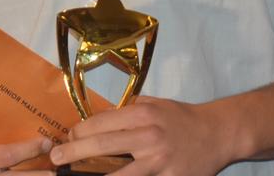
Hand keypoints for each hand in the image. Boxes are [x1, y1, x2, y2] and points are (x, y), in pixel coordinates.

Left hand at [49, 97, 232, 175]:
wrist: (217, 133)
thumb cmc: (180, 117)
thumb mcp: (153, 104)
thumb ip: (128, 110)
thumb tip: (98, 119)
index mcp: (141, 114)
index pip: (100, 122)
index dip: (79, 131)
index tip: (67, 137)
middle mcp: (148, 135)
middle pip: (102, 145)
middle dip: (74, 152)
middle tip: (56, 158)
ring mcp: (159, 161)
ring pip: (119, 173)